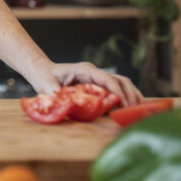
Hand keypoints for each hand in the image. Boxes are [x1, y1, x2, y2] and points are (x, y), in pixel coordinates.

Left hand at [26, 59, 142, 106]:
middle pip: (120, 80)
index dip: (118, 92)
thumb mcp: (46, 85)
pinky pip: (117, 88)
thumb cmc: (44, 77)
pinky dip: (126, 97)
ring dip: (132, 95)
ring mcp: (97, 77)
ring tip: (138, 110)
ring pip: (122, 83)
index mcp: (84, 70)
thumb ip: (54, 93)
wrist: (42, 71)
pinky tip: (132, 108)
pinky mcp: (98, 84)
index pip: (107, 80)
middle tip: (135, 110)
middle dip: (130, 94)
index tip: (124, 104)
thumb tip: (64, 103)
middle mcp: (94, 72)